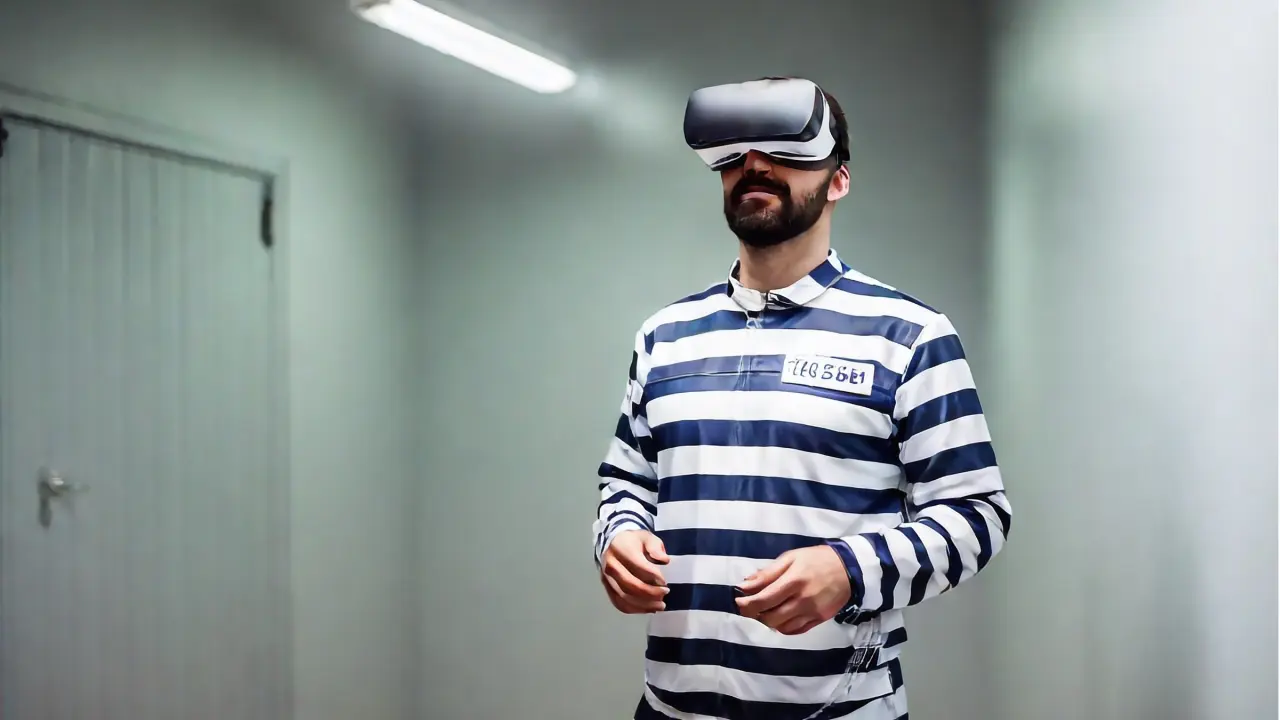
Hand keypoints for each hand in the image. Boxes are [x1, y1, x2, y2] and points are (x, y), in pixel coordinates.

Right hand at [600, 530, 669, 613]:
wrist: (614, 543)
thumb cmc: (633, 541)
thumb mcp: (647, 537)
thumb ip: (656, 547)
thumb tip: (664, 560)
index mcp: (621, 549)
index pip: (638, 565)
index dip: (653, 575)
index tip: (664, 581)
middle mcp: (611, 564)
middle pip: (630, 584)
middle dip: (650, 592)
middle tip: (665, 593)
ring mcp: (607, 578)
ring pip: (624, 597)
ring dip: (644, 604)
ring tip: (660, 605)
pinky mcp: (607, 588)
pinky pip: (619, 603)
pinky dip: (635, 609)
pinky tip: (648, 608)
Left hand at [735, 545, 850, 634]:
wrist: (848, 568)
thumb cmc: (816, 559)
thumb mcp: (790, 558)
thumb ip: (767, 573)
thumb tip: (744, 585)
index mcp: (794, 581)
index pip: (764, 600)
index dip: (747, 604)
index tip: (738, 602)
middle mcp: (803, 600)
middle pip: (771, 618)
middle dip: (755, 615)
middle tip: (750, 607)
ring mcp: (813, 612)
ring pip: (782, 627)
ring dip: (769, 621)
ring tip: (766, 610)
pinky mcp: (820, 620)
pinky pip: (796, 630)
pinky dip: (784, 627)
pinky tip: (780, 617)